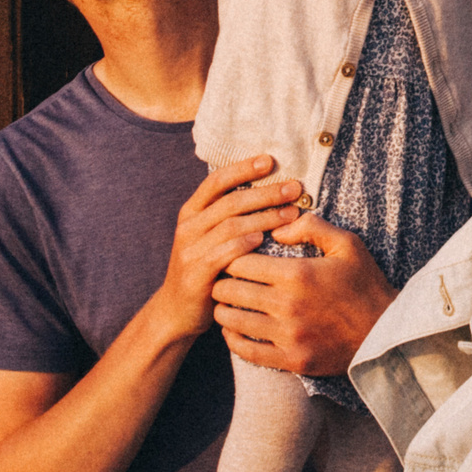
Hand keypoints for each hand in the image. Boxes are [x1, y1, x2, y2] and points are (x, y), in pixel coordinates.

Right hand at [160, 156, 302, 339]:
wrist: (176, 311)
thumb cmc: (204, 270)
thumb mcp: (208, 238)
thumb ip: (229, 217)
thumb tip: (268, 192)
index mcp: (192, 212)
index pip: (216, 181)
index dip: (242, 168)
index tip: (270, 160)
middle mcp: (188, 227)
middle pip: (230, 201)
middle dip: (265, 192)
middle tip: (294, 188)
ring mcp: (189, 250)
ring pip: (230, 225)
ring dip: (264, 217)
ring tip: (291, 213)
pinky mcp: (195, 273)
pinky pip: (223, 253)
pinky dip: (244, 244)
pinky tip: (264, 239)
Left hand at [212, 216, 397, 377]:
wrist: (387, 333)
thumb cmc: (366, 285)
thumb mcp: (347, 244)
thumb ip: (311, 227)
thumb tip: (277, 228)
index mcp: (297, 274)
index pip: (240, 262)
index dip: (232, 256)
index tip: (234, 255)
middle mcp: (286, 305)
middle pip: (229, 290)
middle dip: (222, 281)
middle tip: (224, 278)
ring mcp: (287, 336)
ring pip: (232, 320)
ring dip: (224, 309)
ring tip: (226, 302)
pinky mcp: (290, 360)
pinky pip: (246, 350)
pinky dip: (233, 338)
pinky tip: (233, 329)